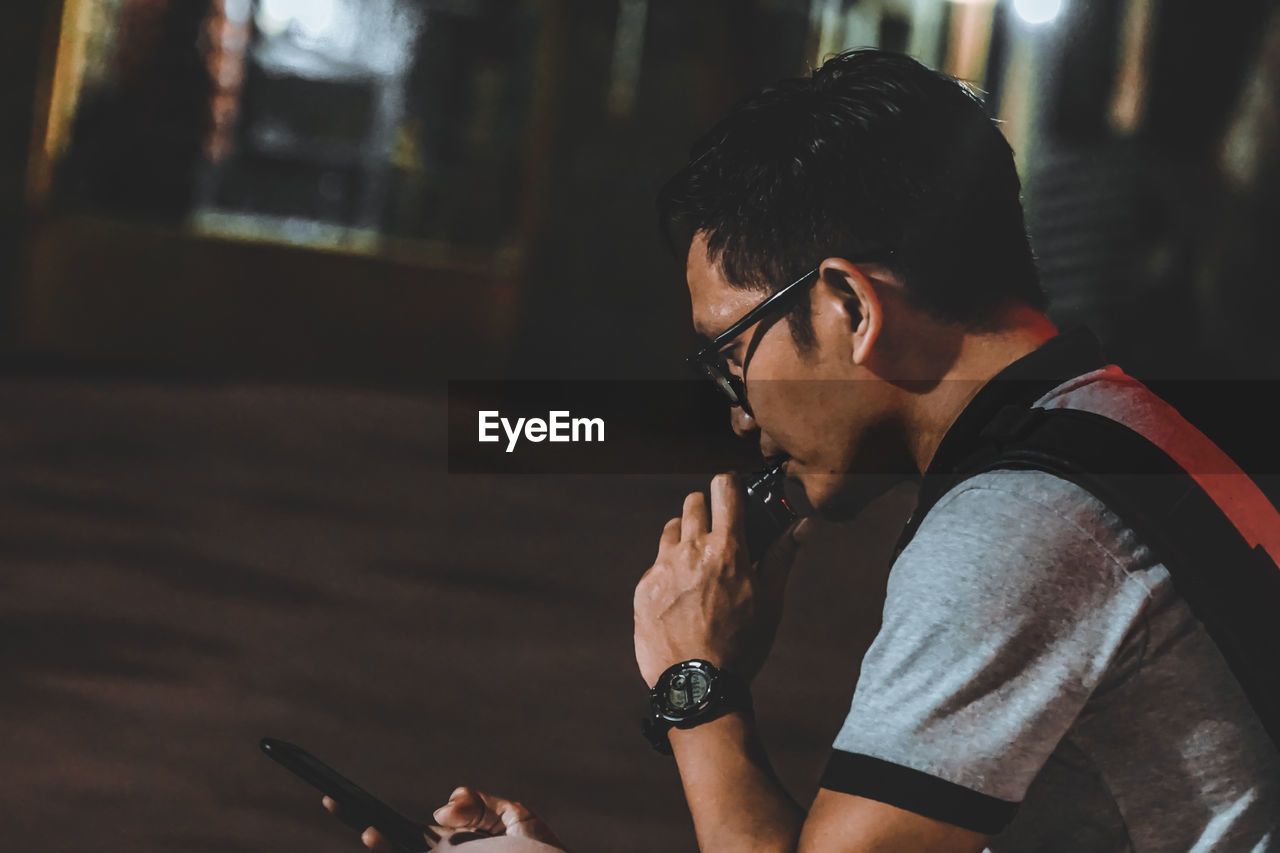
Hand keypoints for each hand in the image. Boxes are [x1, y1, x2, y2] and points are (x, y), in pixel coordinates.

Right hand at [323, 789, 564, 850]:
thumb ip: (479, 804)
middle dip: (362, 824)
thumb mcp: (515, 818)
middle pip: (391, 843)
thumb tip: (440, 808)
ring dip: (383, 843)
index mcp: (451, 848)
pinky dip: (397, 847)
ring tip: (371, 829)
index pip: (403, 831)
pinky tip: (385, 832)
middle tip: (333, 801)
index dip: (369, 814)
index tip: (335, 794)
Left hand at [633, 473, 808, 687]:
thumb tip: (802, 525)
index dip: (730, 486)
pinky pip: (656, 563)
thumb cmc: (741, 645)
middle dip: (707, 510)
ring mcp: (663, 568)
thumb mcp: (770, 601)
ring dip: (685, 536)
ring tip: (698, 564)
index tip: (733, 495)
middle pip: (694, 502)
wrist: (697, 685)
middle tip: (718, 534)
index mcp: (727, 550)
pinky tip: (680, 595)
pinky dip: (668, 570)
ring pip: (672, 530)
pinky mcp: (644, 587)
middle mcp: (691, 551)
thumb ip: (781, 556)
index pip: (724, 489)